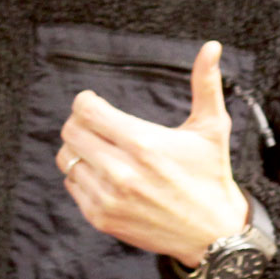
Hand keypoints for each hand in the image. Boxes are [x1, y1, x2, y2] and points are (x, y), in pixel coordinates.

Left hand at [58, 40, 248, 268]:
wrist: (211, 231)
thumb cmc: (210, 174)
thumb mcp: (212, 127)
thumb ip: (206, 83)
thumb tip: (211, 46)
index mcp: (145, 144)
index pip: (87, 111)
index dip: (86, 101)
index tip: (95, 102)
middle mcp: (122, 172)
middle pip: (71, 132)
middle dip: (80, 121)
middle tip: (96, 123)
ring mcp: (109, 197)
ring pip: (67, 158)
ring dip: (79, 148)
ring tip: (100, 147)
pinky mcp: (101, 218)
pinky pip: (71, 185)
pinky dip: (81, 175)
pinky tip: (104, 172)